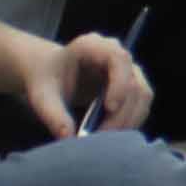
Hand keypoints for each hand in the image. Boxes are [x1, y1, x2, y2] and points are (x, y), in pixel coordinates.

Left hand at [29, 34, 147, 139]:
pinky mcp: (133, 87)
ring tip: (104, 139)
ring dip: (128, 121)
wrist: (51, 75)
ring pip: (142, 97)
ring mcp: (128, 71)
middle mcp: (117, 55)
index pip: (119, 59)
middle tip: (101, 137)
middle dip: (121, 114)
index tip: (109, 108)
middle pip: (135, 83)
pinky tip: (110, 135)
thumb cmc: (47, 79)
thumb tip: (68, 137)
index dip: (120, 84)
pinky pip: (141, 106)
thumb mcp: (42, 96)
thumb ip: (53, 114)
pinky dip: (129, 123)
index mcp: (93, 46)